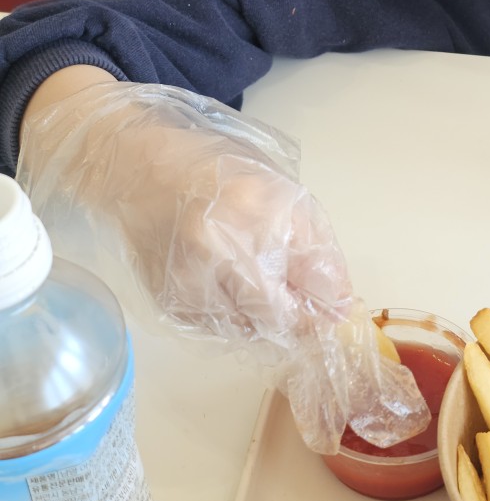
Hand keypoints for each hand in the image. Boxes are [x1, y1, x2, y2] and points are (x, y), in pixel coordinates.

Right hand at [16, 81, 428, 451]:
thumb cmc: (218, 170)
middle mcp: (222, 251)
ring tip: (258, 281)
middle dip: (303, 321)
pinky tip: (228, 286)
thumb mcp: (281, 189)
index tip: (338, 308)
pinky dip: (235, 319)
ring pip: (253, 333)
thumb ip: (315, 245)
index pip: (314, 283)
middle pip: (284, 321)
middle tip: (305, 307)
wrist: (138, 167)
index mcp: (259, 210)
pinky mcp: (170, 303)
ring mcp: (191, 281)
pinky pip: (219, 332)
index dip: (331, 305)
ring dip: (269, 322)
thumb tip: (341, 302)